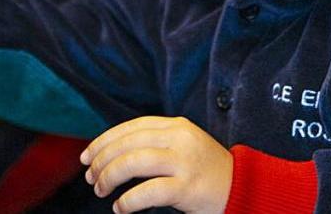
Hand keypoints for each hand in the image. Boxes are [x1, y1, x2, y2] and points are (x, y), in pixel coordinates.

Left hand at [81, 116, 232, 213]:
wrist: (244, 188)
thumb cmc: (207, 171)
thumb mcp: (183, 146)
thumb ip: (155, 143)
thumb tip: (111, 153)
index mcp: (176, 125)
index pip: (130, 128)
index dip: (103, 141)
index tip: (86, 156)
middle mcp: (179, 138)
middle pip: (127, 144)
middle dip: (102, 162)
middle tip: (91, 178)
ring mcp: (184, 162)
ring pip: (132, 163)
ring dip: (109, 178)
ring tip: (101, 191)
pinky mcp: (187, 187)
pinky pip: (147, 192)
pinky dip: (127, 201)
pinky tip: (120, 208)